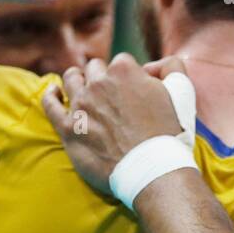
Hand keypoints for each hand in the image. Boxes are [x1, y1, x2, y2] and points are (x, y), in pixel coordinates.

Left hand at [42, 53, 189, 193]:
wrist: (153, 170)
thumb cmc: (169, 133)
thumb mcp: (182, 92)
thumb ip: (171, 67)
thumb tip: (153, 65)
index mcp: (124, 70)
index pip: (121, 62)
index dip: (129, 75)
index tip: (133, 90)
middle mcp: (99, 83)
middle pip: (95, 69)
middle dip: (102, 77)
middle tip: (111, 94)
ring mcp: (81, 104)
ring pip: (71, 79)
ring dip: (77, 80)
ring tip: (82, 88)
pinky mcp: (68, 128)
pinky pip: (50, 103)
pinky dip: (52, 95)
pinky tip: (55, 92)